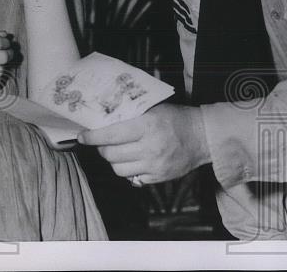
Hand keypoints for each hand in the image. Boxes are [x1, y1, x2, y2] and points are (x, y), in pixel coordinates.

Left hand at [78, 103, 210, 184]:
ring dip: (114, 161)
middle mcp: (149, 146)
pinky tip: (134, 161)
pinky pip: (132, 178)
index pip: (109, 134)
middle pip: (110, 154)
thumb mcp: (155, 109)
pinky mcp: (158, 177)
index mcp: (147, 125)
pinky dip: (129, 171)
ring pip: (118, 169)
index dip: (92, 137)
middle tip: (103, 143)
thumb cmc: (177, 118)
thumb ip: (132, 114)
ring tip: (119, 152)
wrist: (203, 136)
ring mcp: (154, 164)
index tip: (83, 136)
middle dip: (102, 149)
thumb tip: (103, 120)